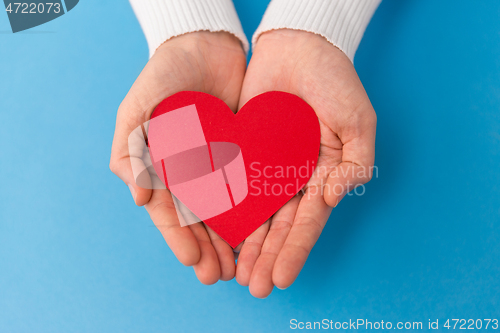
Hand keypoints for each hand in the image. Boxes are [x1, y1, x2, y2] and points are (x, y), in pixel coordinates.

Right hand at [110, 31, 246, 283]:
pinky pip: (247, 188)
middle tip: (221, 275)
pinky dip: (251, 211)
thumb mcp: (140, 108)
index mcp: (161, 167)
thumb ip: (133, 150)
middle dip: (207, 249)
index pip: (169, 211)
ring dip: (230, 239)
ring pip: (223, 212)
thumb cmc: (166, 74)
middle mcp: (189, 173)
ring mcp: (217, 166)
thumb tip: (140, 199)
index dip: (180, 238)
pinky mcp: (243, 155)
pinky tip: (260, 232)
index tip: (194, 262)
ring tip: (240, 265)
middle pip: (198, 220)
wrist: (206, 46)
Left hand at [235, 29, 376, 297]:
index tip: (282, 277)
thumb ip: (356, 164)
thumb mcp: (359, 121)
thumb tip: (332, 200)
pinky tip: (215, 233)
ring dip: (245, 244)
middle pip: (279, 225)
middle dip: (267, 257)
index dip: (295, 250)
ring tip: (235, 274)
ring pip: (254, 212)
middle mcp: (294, 178)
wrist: (298, 46)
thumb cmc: (335, 81)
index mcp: (323, 176)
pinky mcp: (243, 152)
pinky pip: (232, 183)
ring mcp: (267, 167)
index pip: (308, 221)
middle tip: (255, 287)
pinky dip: (224, 209)